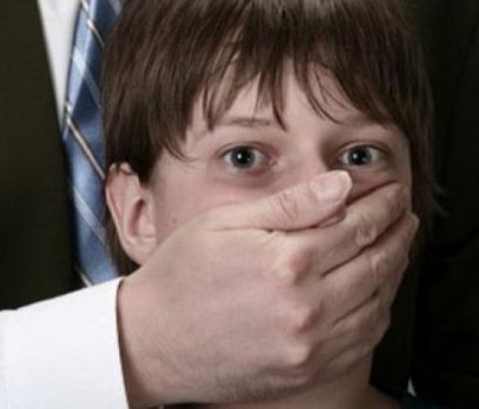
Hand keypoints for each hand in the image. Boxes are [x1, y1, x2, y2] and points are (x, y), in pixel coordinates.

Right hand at [117, 171, 416, 406]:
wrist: (151, 341)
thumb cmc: (179, 275)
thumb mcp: (223, 224)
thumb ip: (287, 205)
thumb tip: (340, 185)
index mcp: (285, 262)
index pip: (356, 226)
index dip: (382, 205)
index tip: (394, 192)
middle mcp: (306, 307)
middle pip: (376, 262)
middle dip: (397, 232)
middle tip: (404, 214)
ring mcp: (309, 345)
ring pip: (377, 301)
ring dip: (394, 269)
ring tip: (396, 246)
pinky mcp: (306, 370)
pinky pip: (363, 338)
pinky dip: (379, 309)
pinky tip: (375, 291)